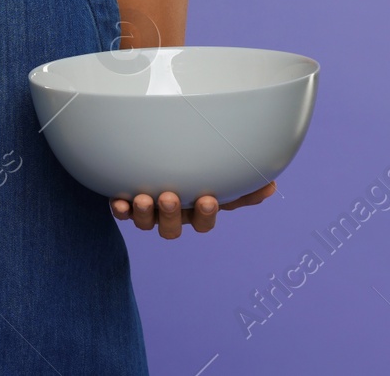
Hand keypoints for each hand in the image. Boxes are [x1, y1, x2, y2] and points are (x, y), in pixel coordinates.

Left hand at [111, 181, 276, 238]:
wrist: (159, 161)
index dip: (205, 215)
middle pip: (172, 228)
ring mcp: (149, 211)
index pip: (204, 221)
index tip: (207, 199)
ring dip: (145, 214)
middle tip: (170, 197)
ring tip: (144, 198)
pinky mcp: (128, 204)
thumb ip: (244, 186)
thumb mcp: (220, 177)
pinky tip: (118, 200)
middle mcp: (173, 215)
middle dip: (172, 215)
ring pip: (147, 223)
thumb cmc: (197, 172)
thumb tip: (272, 186)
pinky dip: (120, 209)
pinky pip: (122, 212)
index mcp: (196, 210)